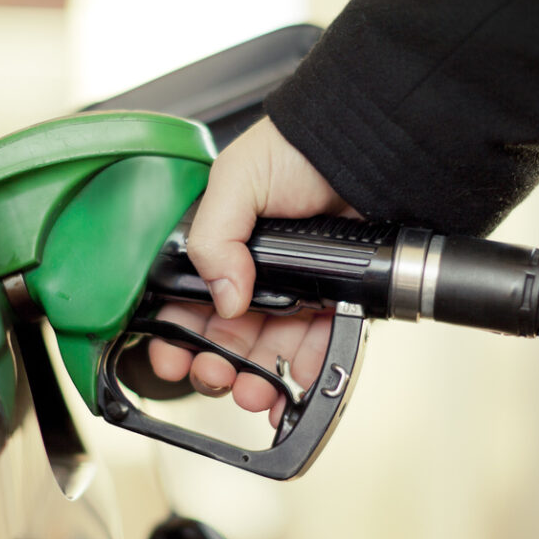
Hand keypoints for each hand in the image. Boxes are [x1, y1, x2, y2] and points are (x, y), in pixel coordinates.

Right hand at [147, 116, 354, 425]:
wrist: (367, 145)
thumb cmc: (300, 147)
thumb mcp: (236, 178)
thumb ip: (214, 235)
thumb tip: (224, 297)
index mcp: (221, 245)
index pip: (187, 301)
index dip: (177, 335)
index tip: (172, 359)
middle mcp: (254, 271)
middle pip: (225, 336)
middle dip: (215, 366)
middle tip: (214, 376)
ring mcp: (295, 288)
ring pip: (267, 349)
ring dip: (255, 379)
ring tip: (252, 392)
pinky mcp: (334, 298)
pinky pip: (316, 343)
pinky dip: (304, 369)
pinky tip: (294, 381)